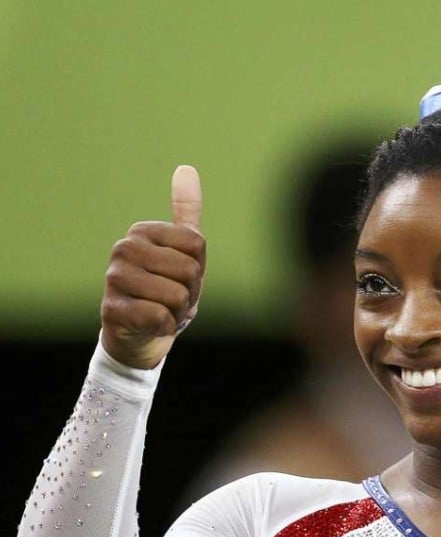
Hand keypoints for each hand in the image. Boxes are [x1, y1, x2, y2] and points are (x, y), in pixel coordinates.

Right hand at [100, 165, 204, 368]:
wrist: (141, 333)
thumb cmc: (165, 288)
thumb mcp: (183, 249)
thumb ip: (186, 210)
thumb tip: (186, 168)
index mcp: (141, 231)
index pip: (198, 245)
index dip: (198, 268)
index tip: (180, 276)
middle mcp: (123, 249)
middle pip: (190, 270)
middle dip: (190, 292)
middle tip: (171, 297)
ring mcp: (114, 279)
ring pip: (178, 296)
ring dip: (178, 311)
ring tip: (160, 309)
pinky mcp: (111, 310)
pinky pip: (161, 317)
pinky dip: (164, 326)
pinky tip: (149, 324)